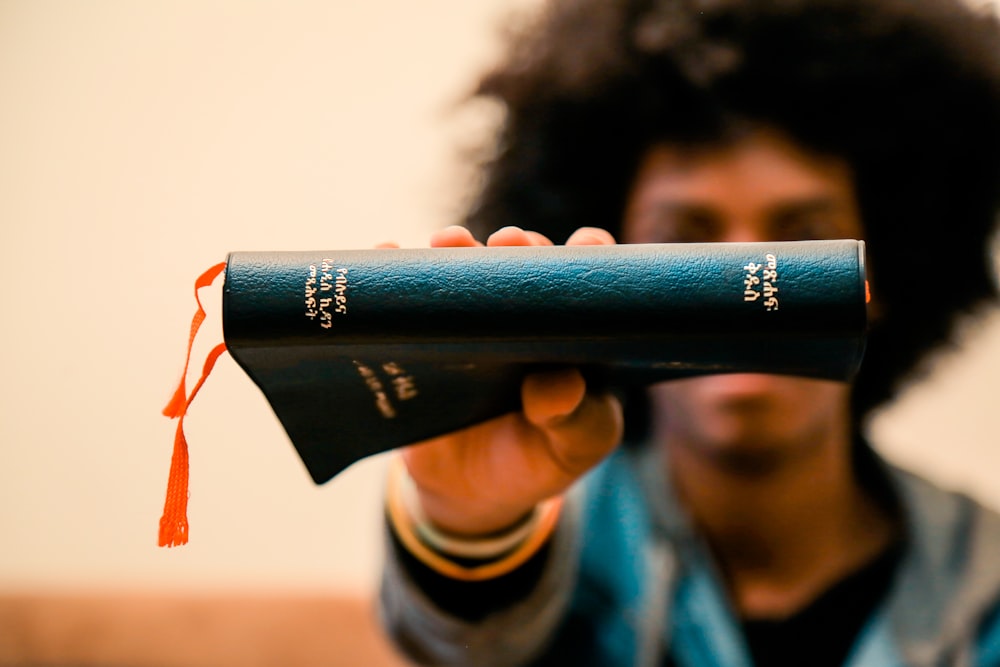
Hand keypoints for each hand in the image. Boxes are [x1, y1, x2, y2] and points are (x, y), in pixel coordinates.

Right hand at [399, 225, 624, 536]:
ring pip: (465, 267)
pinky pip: (408, 296)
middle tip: (509, 242)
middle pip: (523, 261)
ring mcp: (469, 317)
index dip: (590, 255)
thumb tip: (559, 386)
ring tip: (449, 241)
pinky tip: (389, 254)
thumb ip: (578, 424)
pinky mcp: (423, 331)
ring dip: (456, 246)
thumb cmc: (536, 461)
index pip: (588, 280)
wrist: (467, 492)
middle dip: (518, 245)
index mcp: (572, 330)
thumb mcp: (570, 451)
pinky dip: (396, 269)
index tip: (586, 244)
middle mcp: (522, 310)